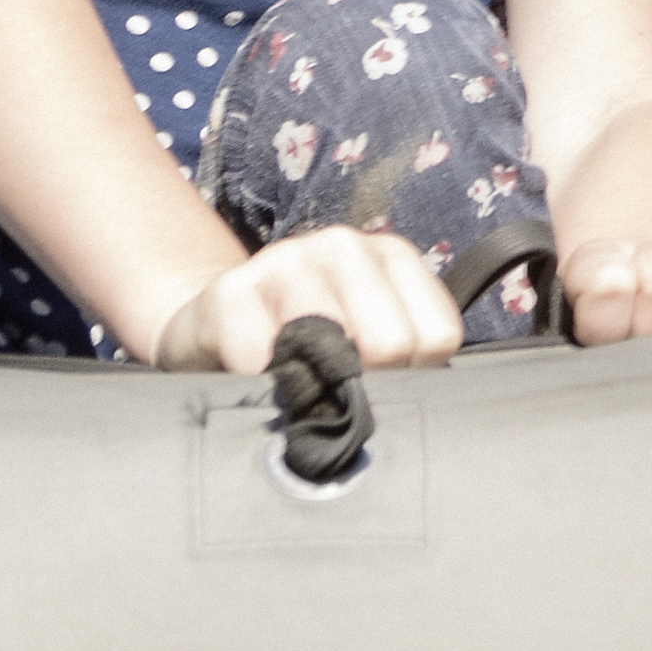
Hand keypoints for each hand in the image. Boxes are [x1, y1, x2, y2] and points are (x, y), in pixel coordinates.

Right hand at [145, 222, 475, 378]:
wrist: (214, 324)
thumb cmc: (306, 343)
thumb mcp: (367, 342)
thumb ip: (403, 360)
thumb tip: (412, 404)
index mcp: (393, 257)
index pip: (437, 335)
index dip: (413, 375)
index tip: (383, 382)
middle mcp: (346, 246)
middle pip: (390, 343)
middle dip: (364, 383)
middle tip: (335, 390)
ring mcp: (287, 259)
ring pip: (328, 344)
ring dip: (310, 383)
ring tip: (295, 382)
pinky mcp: (231, 288)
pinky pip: (259, 354)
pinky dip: (260, 382)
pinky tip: (255, 376)